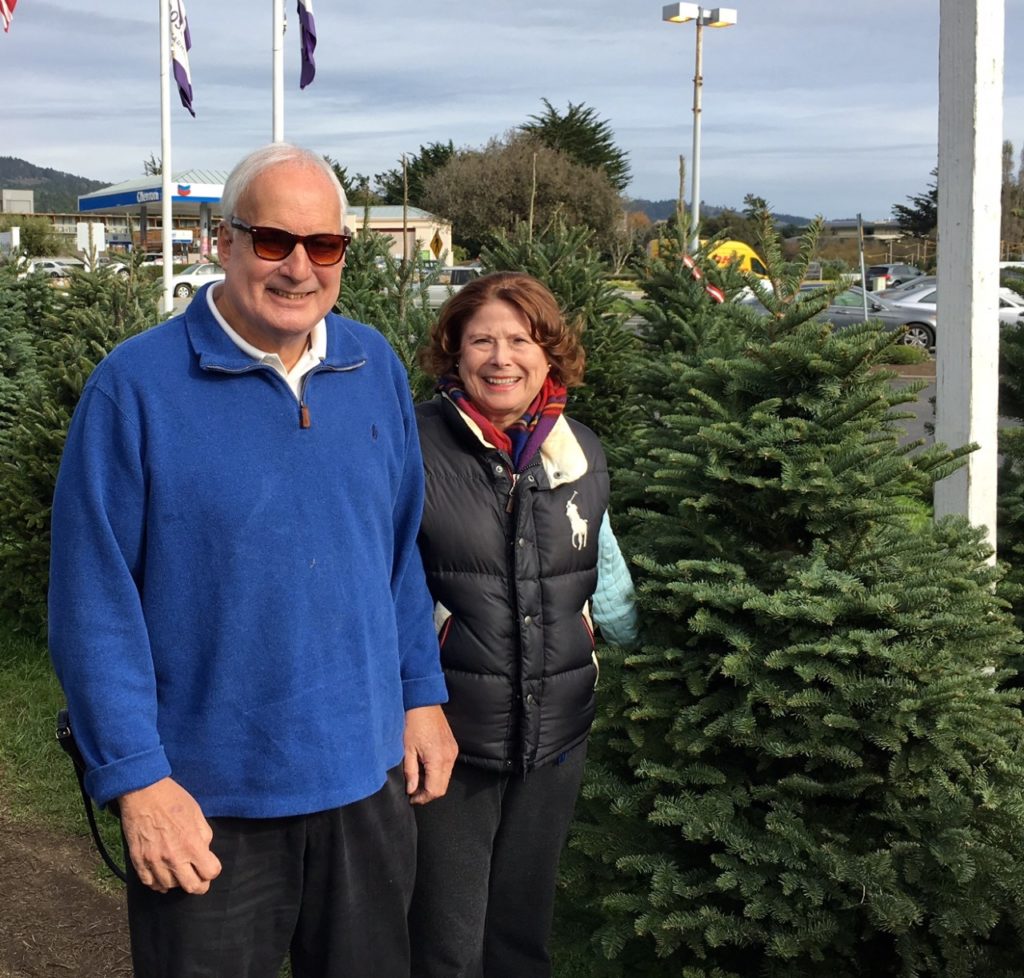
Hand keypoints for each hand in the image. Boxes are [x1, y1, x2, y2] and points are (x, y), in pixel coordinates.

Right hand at [119, 777, 221, 893]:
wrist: (143, 793)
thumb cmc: (173, 799)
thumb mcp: (197, 813)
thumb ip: (204, 835)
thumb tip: (205, 850)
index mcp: (192, 844)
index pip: (210, 872)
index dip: (213, 869)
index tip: (210, 864)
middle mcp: (173, 858)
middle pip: (192, 887)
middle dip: (200, 884)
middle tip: (198, 876)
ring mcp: (154, 862)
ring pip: (170, 887)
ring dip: (177, 882)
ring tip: (179, 871)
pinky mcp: (138, 861)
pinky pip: (150, 883)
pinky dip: (158, 883)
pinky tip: (163, 876)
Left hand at [403, 705, 457, 804]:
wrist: (424, 704)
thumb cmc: (413, 723)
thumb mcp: (407, 749)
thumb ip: (410, 772)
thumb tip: (412, 790)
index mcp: (437, 759)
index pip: (435, 790)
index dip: (423, 798)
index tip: (412, 798)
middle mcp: (449, 757)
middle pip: (442, 787)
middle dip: (428, 793)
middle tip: (413, 791)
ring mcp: (453, 752)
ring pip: (446, 778)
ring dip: (433, 783)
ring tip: (417, 778)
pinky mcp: (453, 747)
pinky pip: (448, 767)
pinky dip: (437, 773)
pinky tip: (425, 767)